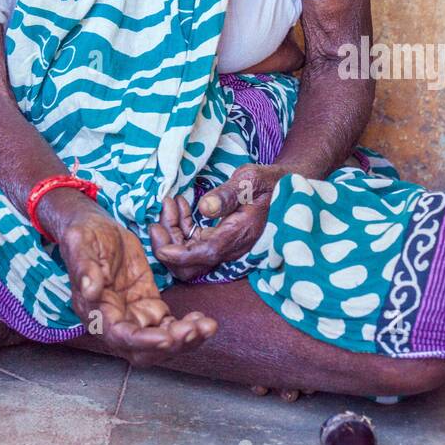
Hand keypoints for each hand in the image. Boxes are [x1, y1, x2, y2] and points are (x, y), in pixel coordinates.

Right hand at [57, 208, 217, 365]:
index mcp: (95, 311)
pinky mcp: (149, 305)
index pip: (120, 336)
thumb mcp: (80, 243)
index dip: (143, 341)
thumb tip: (89, 290)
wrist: (95, 226)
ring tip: (208, 326)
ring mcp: (134, 314)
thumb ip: (84, 267)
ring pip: (161, 341)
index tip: (166, 337)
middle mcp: (115, 321)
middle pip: (143, 350)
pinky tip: (204, 320)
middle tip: (193, 330)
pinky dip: (188, 327)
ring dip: (185, 339)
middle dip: (170, 345)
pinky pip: (170, 325)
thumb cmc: (84, 234)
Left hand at [150, 164, 285, 282]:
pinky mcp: (220, 240)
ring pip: (189, 254)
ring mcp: (225, 246)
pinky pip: (194, 243)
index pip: (204, 255)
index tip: (158, 242)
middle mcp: (231, 247)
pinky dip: (181, 228)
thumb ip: (228, 194)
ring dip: (173, 233)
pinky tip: (179, 206)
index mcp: (239, 234)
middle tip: (157, 218)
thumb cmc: (268, 182)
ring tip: (170, 203)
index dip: (178, 254)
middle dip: (169, 245)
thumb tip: (204, 208)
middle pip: (191, 264)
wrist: (286, 189)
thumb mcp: (250, 180)